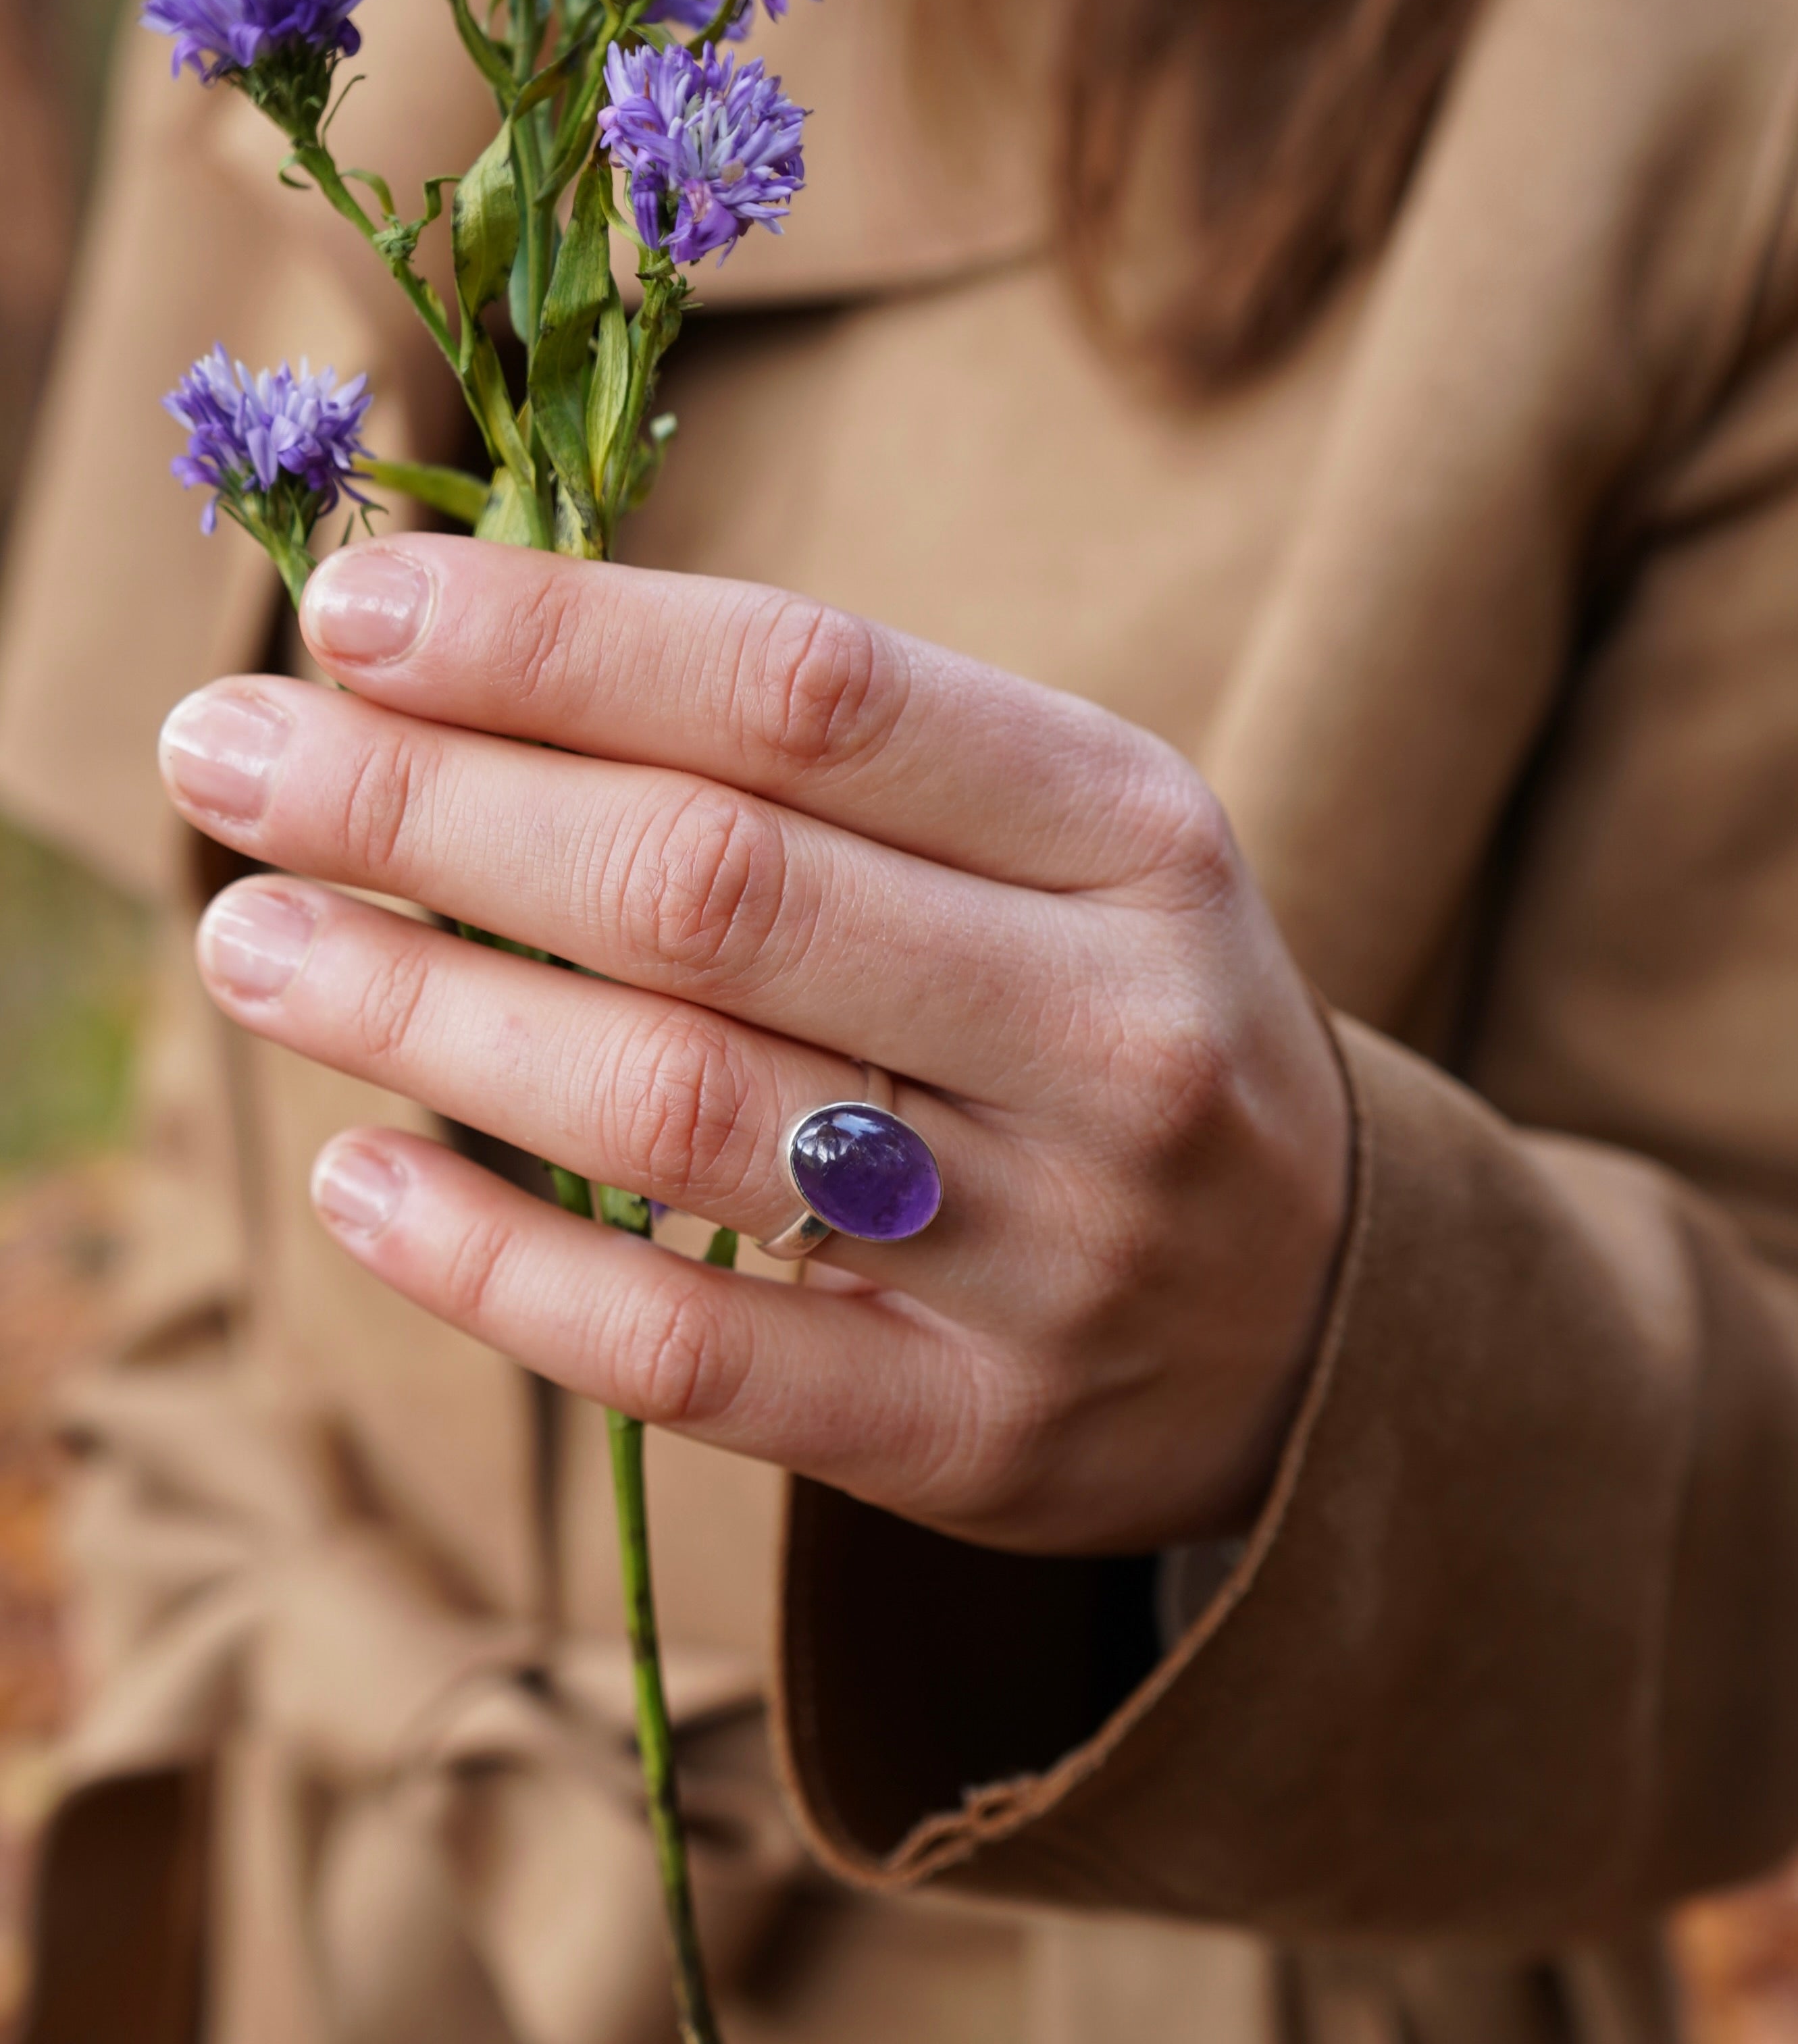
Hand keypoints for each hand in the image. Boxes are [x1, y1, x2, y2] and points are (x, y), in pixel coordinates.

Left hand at [157, 539, 1350, 1554]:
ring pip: (676, 1110)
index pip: (809, 692)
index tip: (355, 612)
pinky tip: (358, 1178)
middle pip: (711, 886)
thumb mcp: (1055, 843)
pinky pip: (689, 1353)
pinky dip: (496, 1264)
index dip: (557, 640)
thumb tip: (463, 676)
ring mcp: (1051, 1247)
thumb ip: (819, 761)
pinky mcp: (971, 1432)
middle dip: (430, 807)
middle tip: (226, 757)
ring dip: (425, 1014)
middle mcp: (1111, 1027)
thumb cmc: (1113, 1016)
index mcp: (1133, 832)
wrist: (1325, 1318)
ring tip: (251, 945)